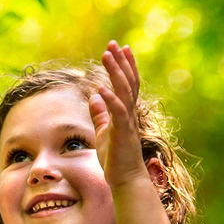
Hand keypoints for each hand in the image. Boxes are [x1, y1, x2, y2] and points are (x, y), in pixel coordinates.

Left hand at [89, 41, 148, 188]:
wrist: (125, 180)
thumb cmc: (115, 159)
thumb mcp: (104, 132)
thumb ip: (100, 114)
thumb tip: (93, 97)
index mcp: (125, 112)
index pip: (127, 84)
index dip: (125, 65)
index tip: (120, 48)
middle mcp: (129, 114)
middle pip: (128, 82)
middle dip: (121, 62)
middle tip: (114, 43)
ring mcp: (127, 122)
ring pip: (124, 92)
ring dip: (115, 72)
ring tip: (108, 55)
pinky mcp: (123, 133)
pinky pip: (117, 112)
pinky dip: (110, 99)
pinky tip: (101, 88)